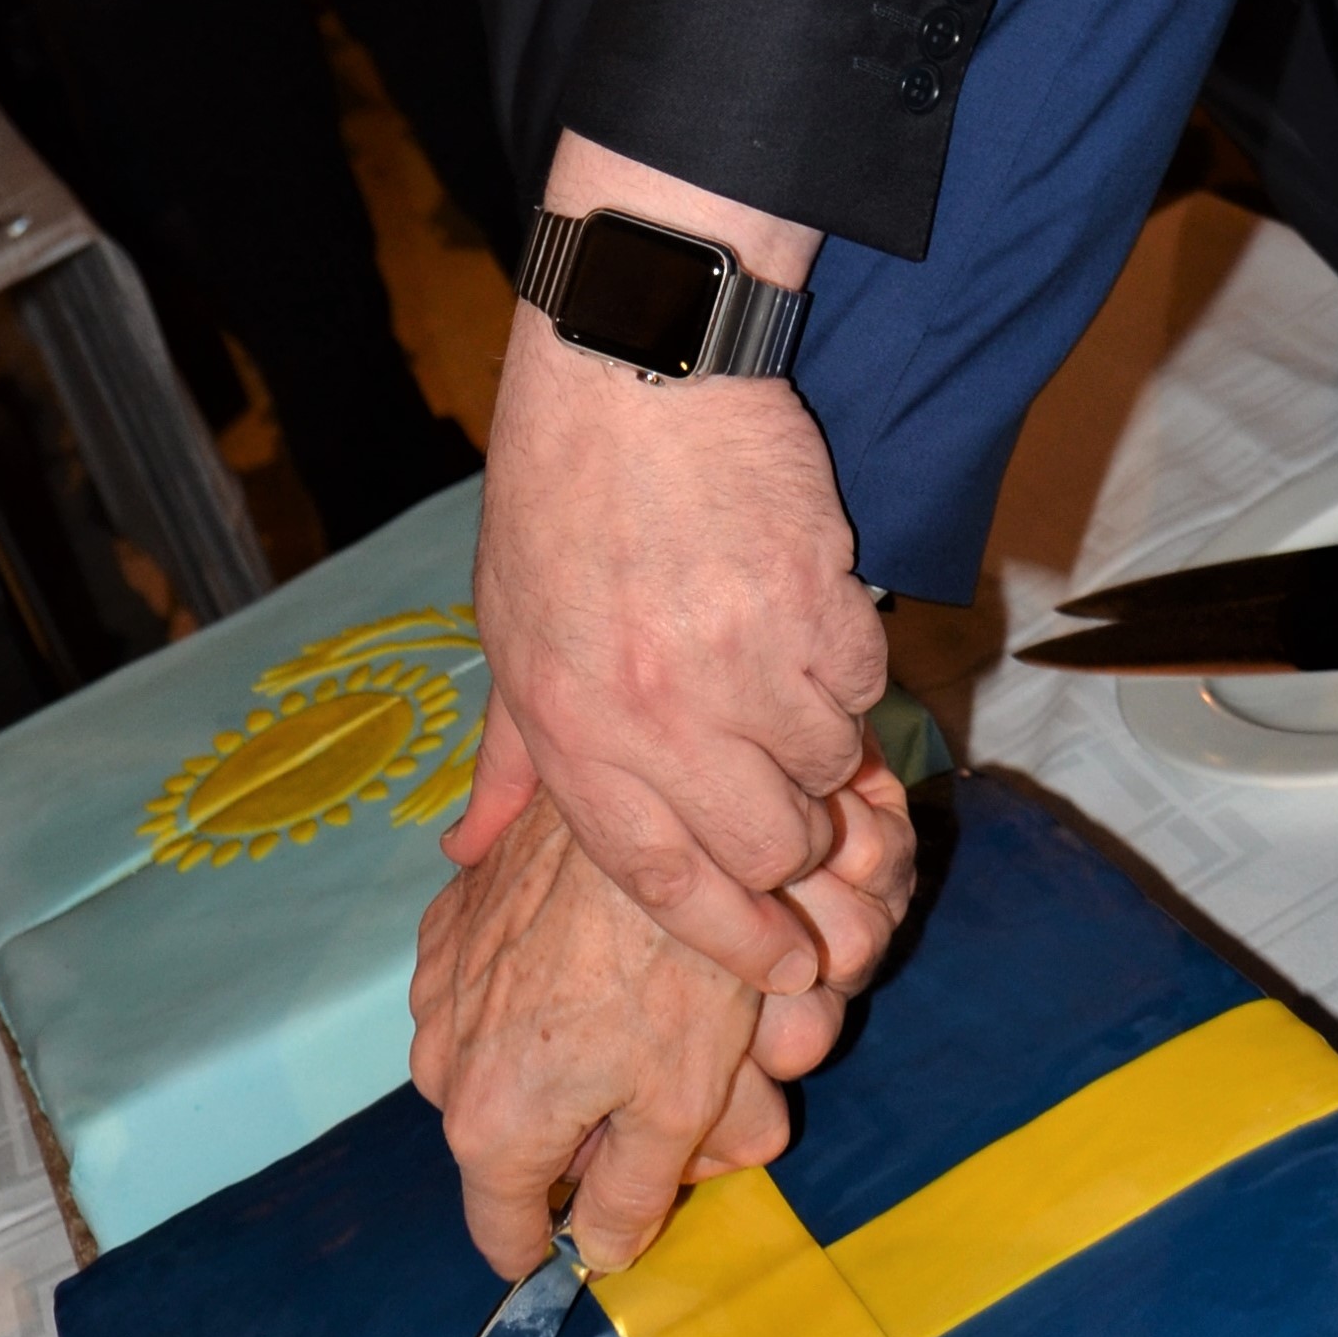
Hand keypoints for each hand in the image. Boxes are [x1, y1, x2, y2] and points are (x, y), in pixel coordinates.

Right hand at [412, 787, 864, 1279]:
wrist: (636, 804)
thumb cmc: (670, 962)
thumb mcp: (680, 1105)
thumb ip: (632, 1199)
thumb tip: (600, 1252)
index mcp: (491, 1128)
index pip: (504, 1236)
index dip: (560, 1242)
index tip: (608, 1218)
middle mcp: (438, 1062)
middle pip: (504, 1146)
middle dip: (572, 1139)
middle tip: (653, 1092)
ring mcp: (435, 985)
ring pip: (491, 1067)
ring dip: (547, 1065)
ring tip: (628, 1015)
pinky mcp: (448, 919)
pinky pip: (480, 994)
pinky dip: (527, 997)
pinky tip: (591, 958)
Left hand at [457, 296, 897, 995]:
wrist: (633, 368)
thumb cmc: (558, 496)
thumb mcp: (506, 632)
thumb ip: (510, 761)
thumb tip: (472, 854)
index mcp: (575, 728)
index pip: (662, 881)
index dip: (732, 940)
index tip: (785, 968)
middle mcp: (659, 710)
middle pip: (768, 846)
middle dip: (792, 848)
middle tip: (789, 807)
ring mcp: (745, 655)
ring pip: (828, 769)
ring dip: (822, 751)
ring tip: (785, 689)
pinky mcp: (818, 597)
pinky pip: (865, 685)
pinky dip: (849, 673)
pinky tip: (808, 623)